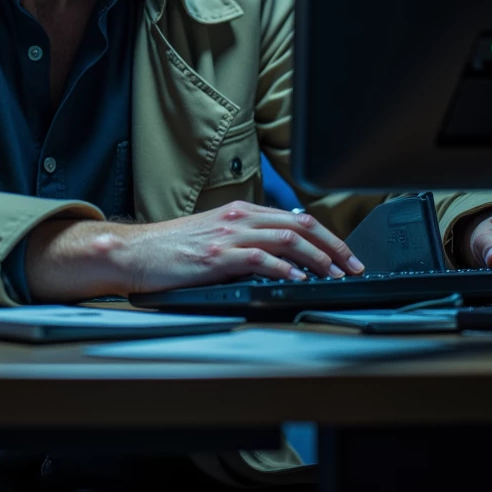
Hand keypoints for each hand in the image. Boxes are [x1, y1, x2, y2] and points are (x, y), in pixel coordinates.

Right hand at [24, 202, 364, 302]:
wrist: (137, 251)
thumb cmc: (174, 248)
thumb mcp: (216, 235)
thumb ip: (249, 238)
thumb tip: (286, 253)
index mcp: (241, 211)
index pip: (297, 218)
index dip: (328, 236)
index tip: (347, 255)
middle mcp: (239, 217)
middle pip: (300, 226)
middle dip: (333, 247)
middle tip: (354, 266)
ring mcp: (228, 235)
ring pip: (287, 239)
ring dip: (317, 259)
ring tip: (334, 275)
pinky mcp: (217, 256)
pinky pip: (260, 259)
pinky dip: (284, 269)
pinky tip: (298, 281)